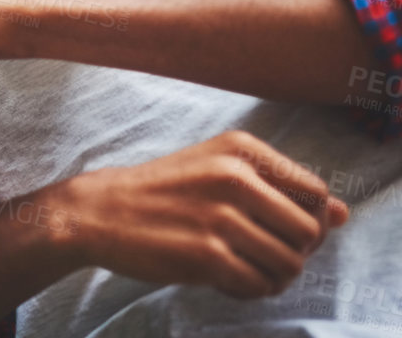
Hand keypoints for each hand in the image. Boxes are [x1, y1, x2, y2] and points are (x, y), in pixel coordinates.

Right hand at [65, 130, 348, 297]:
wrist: (97, 212)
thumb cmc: (163, 193)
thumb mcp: (218, 171)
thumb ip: (281, 190)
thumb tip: (344, 214)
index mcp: (240, 149)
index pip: (317, 193)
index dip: (308, 221)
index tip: (277, 229)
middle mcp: (234, 176)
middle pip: (311, 233)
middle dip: (292, 253)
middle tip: (257, 254)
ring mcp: (220, 216)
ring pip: (291, 264)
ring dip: (272, 276)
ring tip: (240, 268)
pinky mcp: (207, 254)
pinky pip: (260, 286)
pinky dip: (249, 291)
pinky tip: (222, 279)